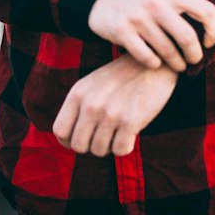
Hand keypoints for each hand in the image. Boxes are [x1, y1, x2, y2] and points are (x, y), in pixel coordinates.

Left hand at [53, 55, 179, 156]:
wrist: (155, 64)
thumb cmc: (122, 78)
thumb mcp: (93, 85)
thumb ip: (77, 108)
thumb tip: (67, 141)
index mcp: (78, 93)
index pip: (60, 131)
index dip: (69, 141)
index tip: (83, 139)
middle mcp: (90, 104)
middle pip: (79, 146)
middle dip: (91, 145)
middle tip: (105, 134)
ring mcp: (110, 113)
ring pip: (99, 151)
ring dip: (110, 145)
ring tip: (119, 128)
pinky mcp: (130, 121)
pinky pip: (120, 151)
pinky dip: (126, 146)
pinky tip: (131, 132)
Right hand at [88, 0, 214, 71]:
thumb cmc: (141, 1)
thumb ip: (184, 8)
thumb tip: (213, 34)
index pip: (206, 11)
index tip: (209, 42)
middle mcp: (156, 2)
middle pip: (188, 37)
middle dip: (195, 55)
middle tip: (193, 61)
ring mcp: (138, 17)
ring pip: (168, 51)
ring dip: (177, 64)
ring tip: (178, 66)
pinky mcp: (122, 31)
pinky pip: (147, 57)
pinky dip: (155, 64)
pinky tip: (155, 62)